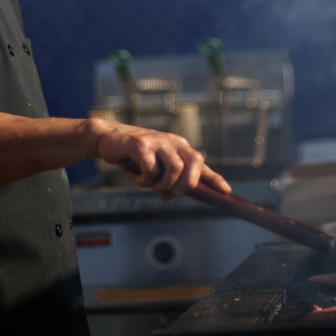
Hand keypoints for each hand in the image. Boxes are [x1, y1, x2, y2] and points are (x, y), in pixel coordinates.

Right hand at [91, 119, 231, 198]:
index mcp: (179, 147)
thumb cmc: (134, 156)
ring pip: (175, 168)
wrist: (109, 139)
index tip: (226, 191)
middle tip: (171, 192)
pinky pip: (151, 169)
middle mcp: (173, 142)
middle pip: (194, 164)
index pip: (201, 163)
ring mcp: (158, 142)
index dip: (214, 179)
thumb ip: (166, 181)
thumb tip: (171, 196)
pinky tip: (138, 176)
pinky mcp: (141, 144)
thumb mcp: (154, 168)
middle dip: (185, 184)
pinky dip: (145, 180)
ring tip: (152, 184)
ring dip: (164, 184)